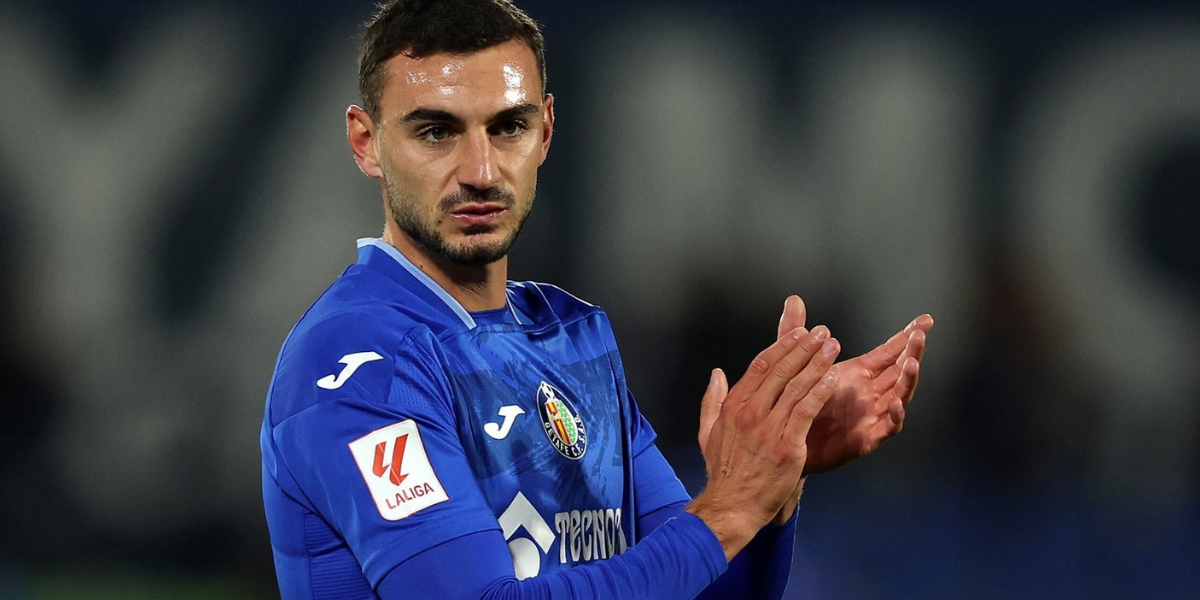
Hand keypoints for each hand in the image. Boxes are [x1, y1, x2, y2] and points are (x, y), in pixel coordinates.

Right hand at [688, 325, 839, 560]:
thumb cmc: (723, 471)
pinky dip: (819, 392)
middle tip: (822, 332)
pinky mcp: (788, 446)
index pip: (761, 365)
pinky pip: (806, 411)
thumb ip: (712, 401)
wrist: (732, 505)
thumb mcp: (707, 432)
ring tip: (832, 347)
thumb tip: (716, 374)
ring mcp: (769, 428)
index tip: (799, 332)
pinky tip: (831, 378)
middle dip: (804, 348)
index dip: (782, 346)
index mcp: (733, 405)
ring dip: (817, 363)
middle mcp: (750, 412)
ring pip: (797, 386)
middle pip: (781, 370)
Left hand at [775, 295, 932, 474]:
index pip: (889, 351)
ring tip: (911, 363)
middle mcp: (870, 393)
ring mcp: (871, 415)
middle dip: (912, 352)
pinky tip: (896, 403)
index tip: (925, 320)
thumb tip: (793, 299)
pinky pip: (888, 427)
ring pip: (900, 395)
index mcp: (858, 373)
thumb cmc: (793, 403)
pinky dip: (895, 415)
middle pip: (900, 370)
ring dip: (908, 380)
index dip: (906, 336)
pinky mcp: (867, 438)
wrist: (783, 443)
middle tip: (920, 335)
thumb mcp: (794, 363)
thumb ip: (796, 332)